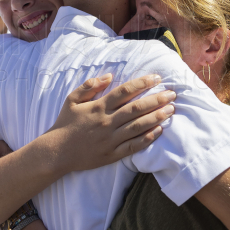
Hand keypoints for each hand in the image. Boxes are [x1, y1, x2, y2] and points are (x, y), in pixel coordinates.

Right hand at [44, 74, 175, 174]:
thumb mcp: (72, 99)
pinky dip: (147, 139)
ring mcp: (110, 139)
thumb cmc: (65, 123)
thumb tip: (110, 75)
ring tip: (171, 110)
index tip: (157, 78)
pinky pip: (133, 146)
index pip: (124, 92)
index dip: (142, 83)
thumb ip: (90, 86)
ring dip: (156, 117)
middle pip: (136, 108)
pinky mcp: (112, 154)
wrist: (57, 152)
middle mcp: (106, 122)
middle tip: (172, 94)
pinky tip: (159, 131)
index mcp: (98, 107)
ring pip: (138, 127)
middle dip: (156, 100)